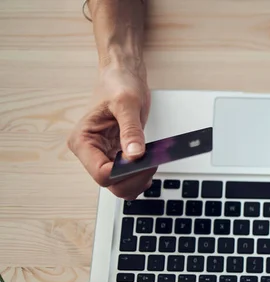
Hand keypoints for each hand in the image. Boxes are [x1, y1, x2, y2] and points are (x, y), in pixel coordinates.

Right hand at [68, 63, 154, 199]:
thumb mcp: (127, 103)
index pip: (101, 173)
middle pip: (111, 184)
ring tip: (153, 163)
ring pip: (119, 185)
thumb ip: (131, 130)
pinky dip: (141, 176)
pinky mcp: (117, 156)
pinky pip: (128, 177)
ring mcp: (103, 156)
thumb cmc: (118, 83)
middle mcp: (90, 152)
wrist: (122, 75)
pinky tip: (151, 165)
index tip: (143, 161)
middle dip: (134, 179)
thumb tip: (135, 155)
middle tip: (153, 163)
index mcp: (83, 141)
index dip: (124, 173)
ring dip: (138, 180)